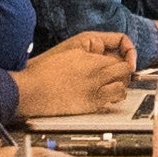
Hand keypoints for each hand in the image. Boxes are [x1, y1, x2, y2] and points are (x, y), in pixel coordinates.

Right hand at [15, 30, 139, 117]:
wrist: (32, 90)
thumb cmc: (44, 71)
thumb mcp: (70, 51)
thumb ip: (89, 54)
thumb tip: (100, 54)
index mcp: (91, 60)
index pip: (120, 58)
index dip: (125, 59)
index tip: (123, 62)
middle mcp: (96, 75)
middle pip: (124, 72)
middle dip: (125, 72)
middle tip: (120, 74)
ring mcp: (94, 91)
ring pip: (122, 88)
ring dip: (121, 86)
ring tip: (113, 86)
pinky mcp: (89, 105)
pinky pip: (111, 102)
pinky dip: (112, 99)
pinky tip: (105, 97)